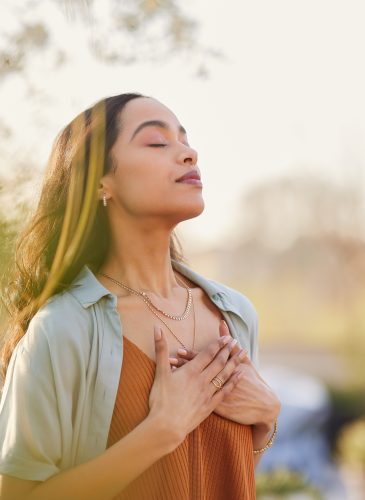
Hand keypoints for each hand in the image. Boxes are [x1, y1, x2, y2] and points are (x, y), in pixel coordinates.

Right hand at [148, 325, 243, 451]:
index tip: (226, 337)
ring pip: (225, 374)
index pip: (207, 354)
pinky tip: (241, 375)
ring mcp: (208, 393)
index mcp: (191, 371)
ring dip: (235, 362)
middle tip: (236, 341)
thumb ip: (160, 349)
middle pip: (219, 362)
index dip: (217, 344)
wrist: (167, 427)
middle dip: (228, 350)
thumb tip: (157, 327)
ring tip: (243, 353)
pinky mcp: (210, 406)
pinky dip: (234, 381)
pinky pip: (226, 391)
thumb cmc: (161, 400)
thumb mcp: (160, 372)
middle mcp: (202, 380)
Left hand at [170, 320, 280, 428]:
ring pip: (196, 386)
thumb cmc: (253, 381)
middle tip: (169, 360)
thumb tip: (222, 324)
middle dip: (183, 366)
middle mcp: (219, 381)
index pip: (205, 360)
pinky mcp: (217, 408)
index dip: (192, 355)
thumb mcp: (244, 362)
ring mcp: (217, 395)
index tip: (179, 350)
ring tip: (170, 374)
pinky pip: (199, 401)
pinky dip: (188, 396)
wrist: (263, 406)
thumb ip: (230, 344)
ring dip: (183, 380)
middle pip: (198, 372)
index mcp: (225, 369)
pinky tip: (177, 393)